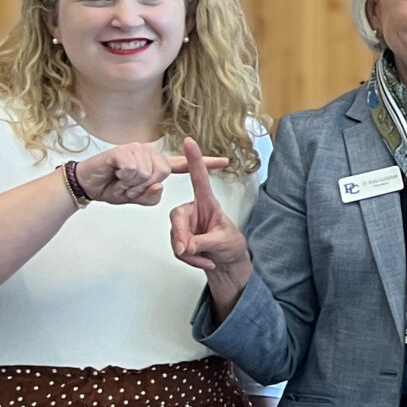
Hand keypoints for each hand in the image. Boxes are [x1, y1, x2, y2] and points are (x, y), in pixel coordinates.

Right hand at [79, 140, 227, 206]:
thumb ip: (151, 196)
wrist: (88, 184)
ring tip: (120, 179)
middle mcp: (149, 152)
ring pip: (148, 172)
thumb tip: (157, 186)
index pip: (183, 164)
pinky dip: (124, 177)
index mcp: (156, 164)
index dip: (205, 163)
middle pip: (162, 173)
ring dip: (132, 183)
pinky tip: (116, 173)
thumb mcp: (137, 197)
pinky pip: (134, 169)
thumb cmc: (112, 188)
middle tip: (127, 185)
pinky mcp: (124, 149)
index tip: (226, 161)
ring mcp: (137, 148)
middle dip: (143, 187)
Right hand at [168, 138, 247, 275]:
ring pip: (176, 238)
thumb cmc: (230, 246)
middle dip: (183, 238)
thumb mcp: (222, 242)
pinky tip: (205, 261)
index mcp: (208, 203)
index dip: (195, 161)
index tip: (190, 142)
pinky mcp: (180, 237)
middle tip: (190, 251)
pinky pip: (177, 248)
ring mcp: (186, 224)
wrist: (228, 264)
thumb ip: (203, 242)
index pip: (200, 180)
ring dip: (189, 254)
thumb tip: (184, 247)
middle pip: (177, 218)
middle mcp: (194, 210)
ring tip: (208, 258)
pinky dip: (189, 259)